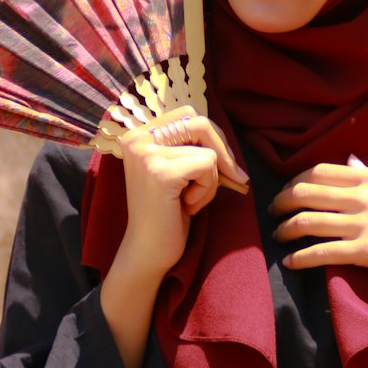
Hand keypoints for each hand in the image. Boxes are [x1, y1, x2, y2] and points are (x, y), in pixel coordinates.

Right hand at [118, 114, 248, 282]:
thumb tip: (227, 138)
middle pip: (199, 123)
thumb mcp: (176, 170)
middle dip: (221, 152)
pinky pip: (208, 165)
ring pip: (207, 149)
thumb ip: (190, 146)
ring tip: (189, 200)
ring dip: (211, 179)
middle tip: (231, 178)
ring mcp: (146, 154)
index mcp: (138, 135)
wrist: (148, 252)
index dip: (212, 138)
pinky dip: (207, 189)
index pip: (188, 115)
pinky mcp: (160, 172)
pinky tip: (187, 206)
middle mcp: (137, 139)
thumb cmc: (167, 213)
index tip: (223, 165)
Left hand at [270, 157, 367, 299]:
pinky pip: (322, 252)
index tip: (286, 191)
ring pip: (307, 222)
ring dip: (285, 229)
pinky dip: (300, 257)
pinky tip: (290, 262)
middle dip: (282, 203)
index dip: (294, 181)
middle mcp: (362, 197)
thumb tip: (351, 162)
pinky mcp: (365, 251)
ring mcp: (362, 224)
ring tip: (278, 236)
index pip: (319, 172)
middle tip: (273, 213)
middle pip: (305, 193)